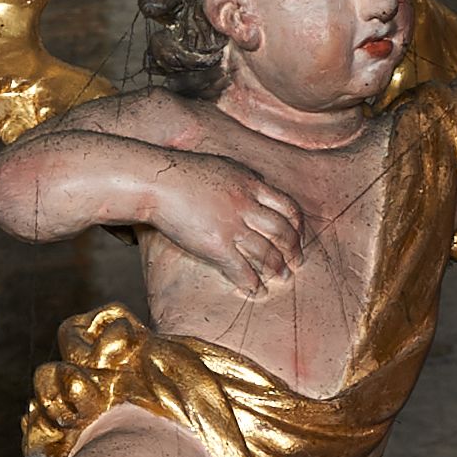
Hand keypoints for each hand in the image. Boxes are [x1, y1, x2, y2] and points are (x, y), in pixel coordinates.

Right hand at [149, 153, 303, 295]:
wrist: (158, 182)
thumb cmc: (182, 172)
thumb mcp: (223, 166)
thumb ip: (242, 179)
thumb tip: (254, 185)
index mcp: (251, 184)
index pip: (287, 206)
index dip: (297, 225)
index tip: (298, 236)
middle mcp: (247, 205)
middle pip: (282, 231)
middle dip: (293, 249)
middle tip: (297, 262)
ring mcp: (233, 226)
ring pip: (266, 252)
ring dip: (277, 268)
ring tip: (282, 277)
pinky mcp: (216, 245)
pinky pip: (241, 268)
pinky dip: (252, 282)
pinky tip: (256, 290)